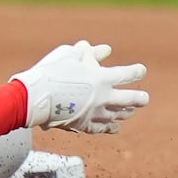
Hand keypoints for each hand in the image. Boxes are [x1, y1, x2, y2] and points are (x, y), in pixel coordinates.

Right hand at [11, 40, 148, 132]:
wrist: (33, 97)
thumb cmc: (49, 72)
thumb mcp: (68, 54)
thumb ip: (88, 51)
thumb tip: (105, 49)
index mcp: (102, 78)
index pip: (127, 74)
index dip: (136, 71)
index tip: (141, 70)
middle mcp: (104, 97)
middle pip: (131, 99)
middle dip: (140, 98)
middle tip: (144, 98)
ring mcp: (96, 113)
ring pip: (118, 115)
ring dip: (125, 112)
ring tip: (129, 112)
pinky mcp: (84, 125)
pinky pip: (102, 128)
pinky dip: (110, 127)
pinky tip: (114, 127)